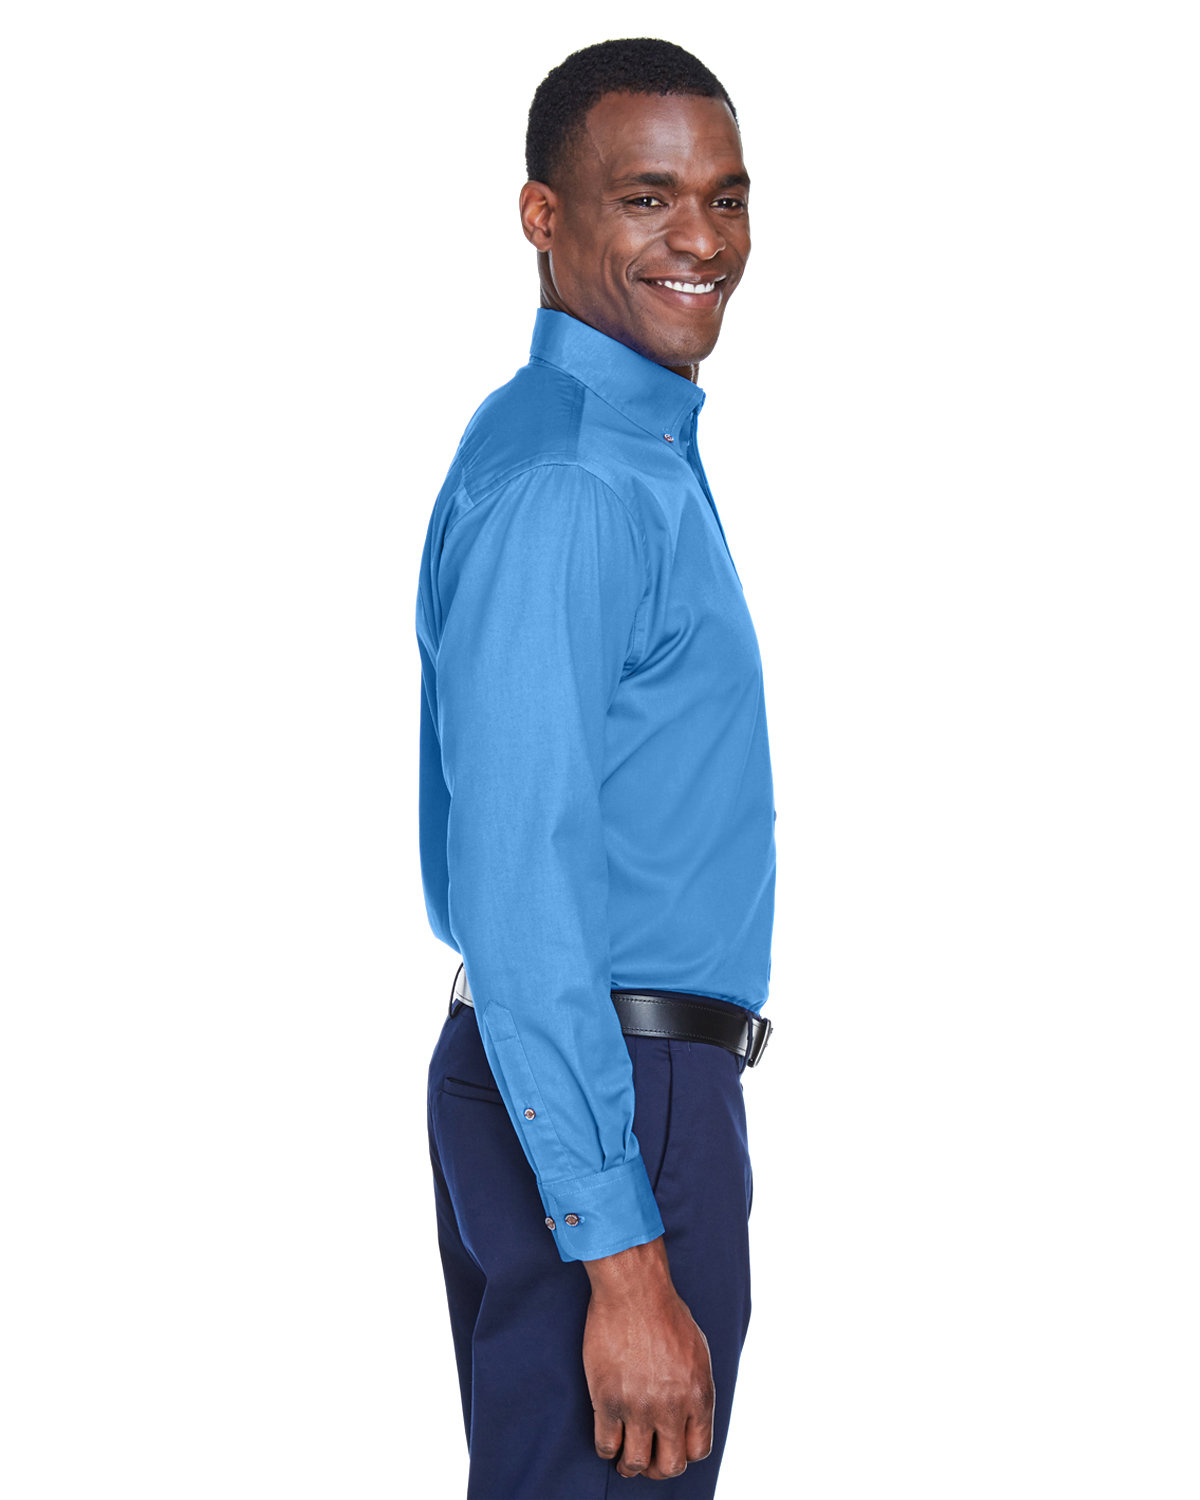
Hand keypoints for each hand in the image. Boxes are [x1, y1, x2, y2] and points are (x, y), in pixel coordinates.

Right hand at [582, 1236, 714, 1480]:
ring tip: (625, 1459)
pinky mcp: (608, 1400)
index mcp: (699, 1395)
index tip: (671, 1448)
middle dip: (658, 1468)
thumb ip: (696, 1388)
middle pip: (669, 1465)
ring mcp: (639, 1406)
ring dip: (631, 1466)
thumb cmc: (665, 1312)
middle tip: (647, 1460)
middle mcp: (672, 1407)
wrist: (634, 1289)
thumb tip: (690, 1414)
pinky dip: (608, 1448)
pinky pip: (606, 1444)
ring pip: (636, 1463)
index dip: (683, 1454)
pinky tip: (609, 1437)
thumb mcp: (698, 1351)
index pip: (698, 1450)